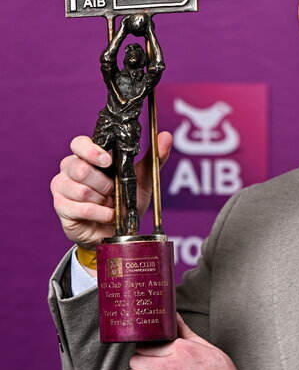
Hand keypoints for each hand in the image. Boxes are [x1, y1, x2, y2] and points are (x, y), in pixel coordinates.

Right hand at [50, 131, 172, 249]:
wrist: (115, 233)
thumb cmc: (124, 203)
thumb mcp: (142, 181)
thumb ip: (153, 158)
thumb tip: (166, 136)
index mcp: (86, 156)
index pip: (79, 143)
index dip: (92, 151)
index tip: (108, 160)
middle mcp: (70, 168)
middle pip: (80, 168)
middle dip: (104, 184)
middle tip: (114, 192)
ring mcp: (62, 187)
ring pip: (81, 190)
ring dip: (103, 201)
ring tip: (111, 205)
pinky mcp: (61, 207)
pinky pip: (82, 209)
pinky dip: (101, 214)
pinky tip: (108, 216)